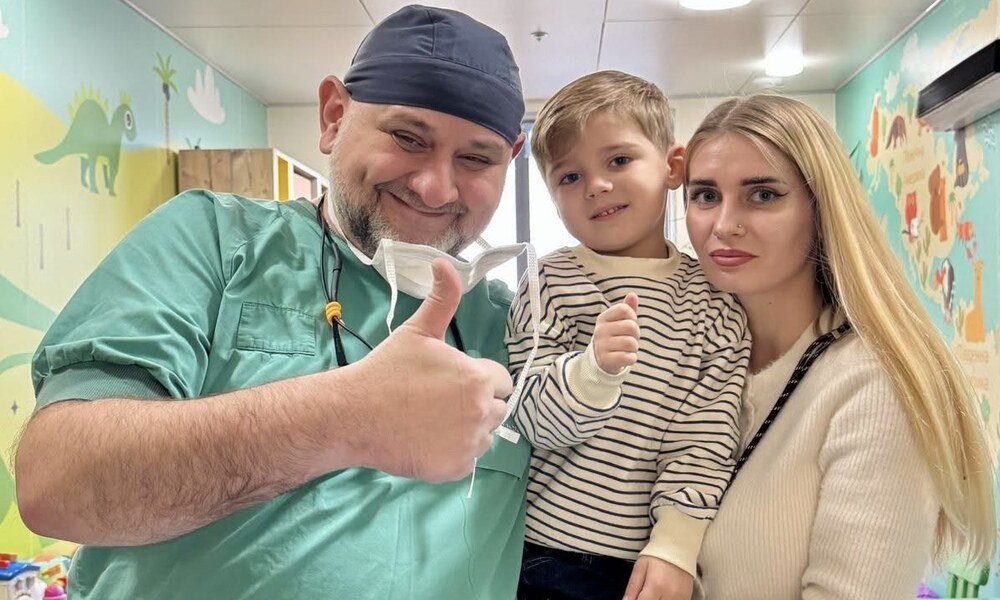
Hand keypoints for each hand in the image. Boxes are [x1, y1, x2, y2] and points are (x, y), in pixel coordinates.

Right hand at [353, 258, 510, 482]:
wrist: (354, 415)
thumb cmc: (387, 370)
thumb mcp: (418, 331)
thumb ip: (442, 298)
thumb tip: (444, 261)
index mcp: (478, 378)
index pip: (500, 381)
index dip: (477, 380)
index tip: (449, 382)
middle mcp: (480, 412)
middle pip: (496, 409)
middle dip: (475, 404)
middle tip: (438, 403)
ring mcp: (469, 444)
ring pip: (485, 436)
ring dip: (467, 430)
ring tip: (432, 421)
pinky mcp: (455, 470)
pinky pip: (468, 460)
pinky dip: (453, 454)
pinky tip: (427, 442)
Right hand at [593, 293, 639, 373]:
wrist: (602, 359)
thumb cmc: (615, 336)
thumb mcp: (619, 321)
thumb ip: (627, 308)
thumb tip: (633, 294)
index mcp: (603, 318)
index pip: (624, 309)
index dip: (632, 316)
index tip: (628, 324)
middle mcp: (600, 330)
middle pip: (631, 326)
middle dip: (636, 334)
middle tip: (629, 338)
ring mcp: (601, 346)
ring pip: (631, 343)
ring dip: (634, 347)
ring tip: (626, 348)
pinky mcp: (606, 360)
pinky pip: (629, 357)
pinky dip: (632, 358)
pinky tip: (625, 357)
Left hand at [623, 555, 693, 599]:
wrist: (678, 547)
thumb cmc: (656, 555)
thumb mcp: (640, 567)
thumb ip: (632, 587)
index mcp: (656, 585)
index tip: (635, 597)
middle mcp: (670, 594)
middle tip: (644, 593)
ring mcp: (680, 597)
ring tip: (653, 592)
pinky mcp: (686, 597)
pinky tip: (661, 594)